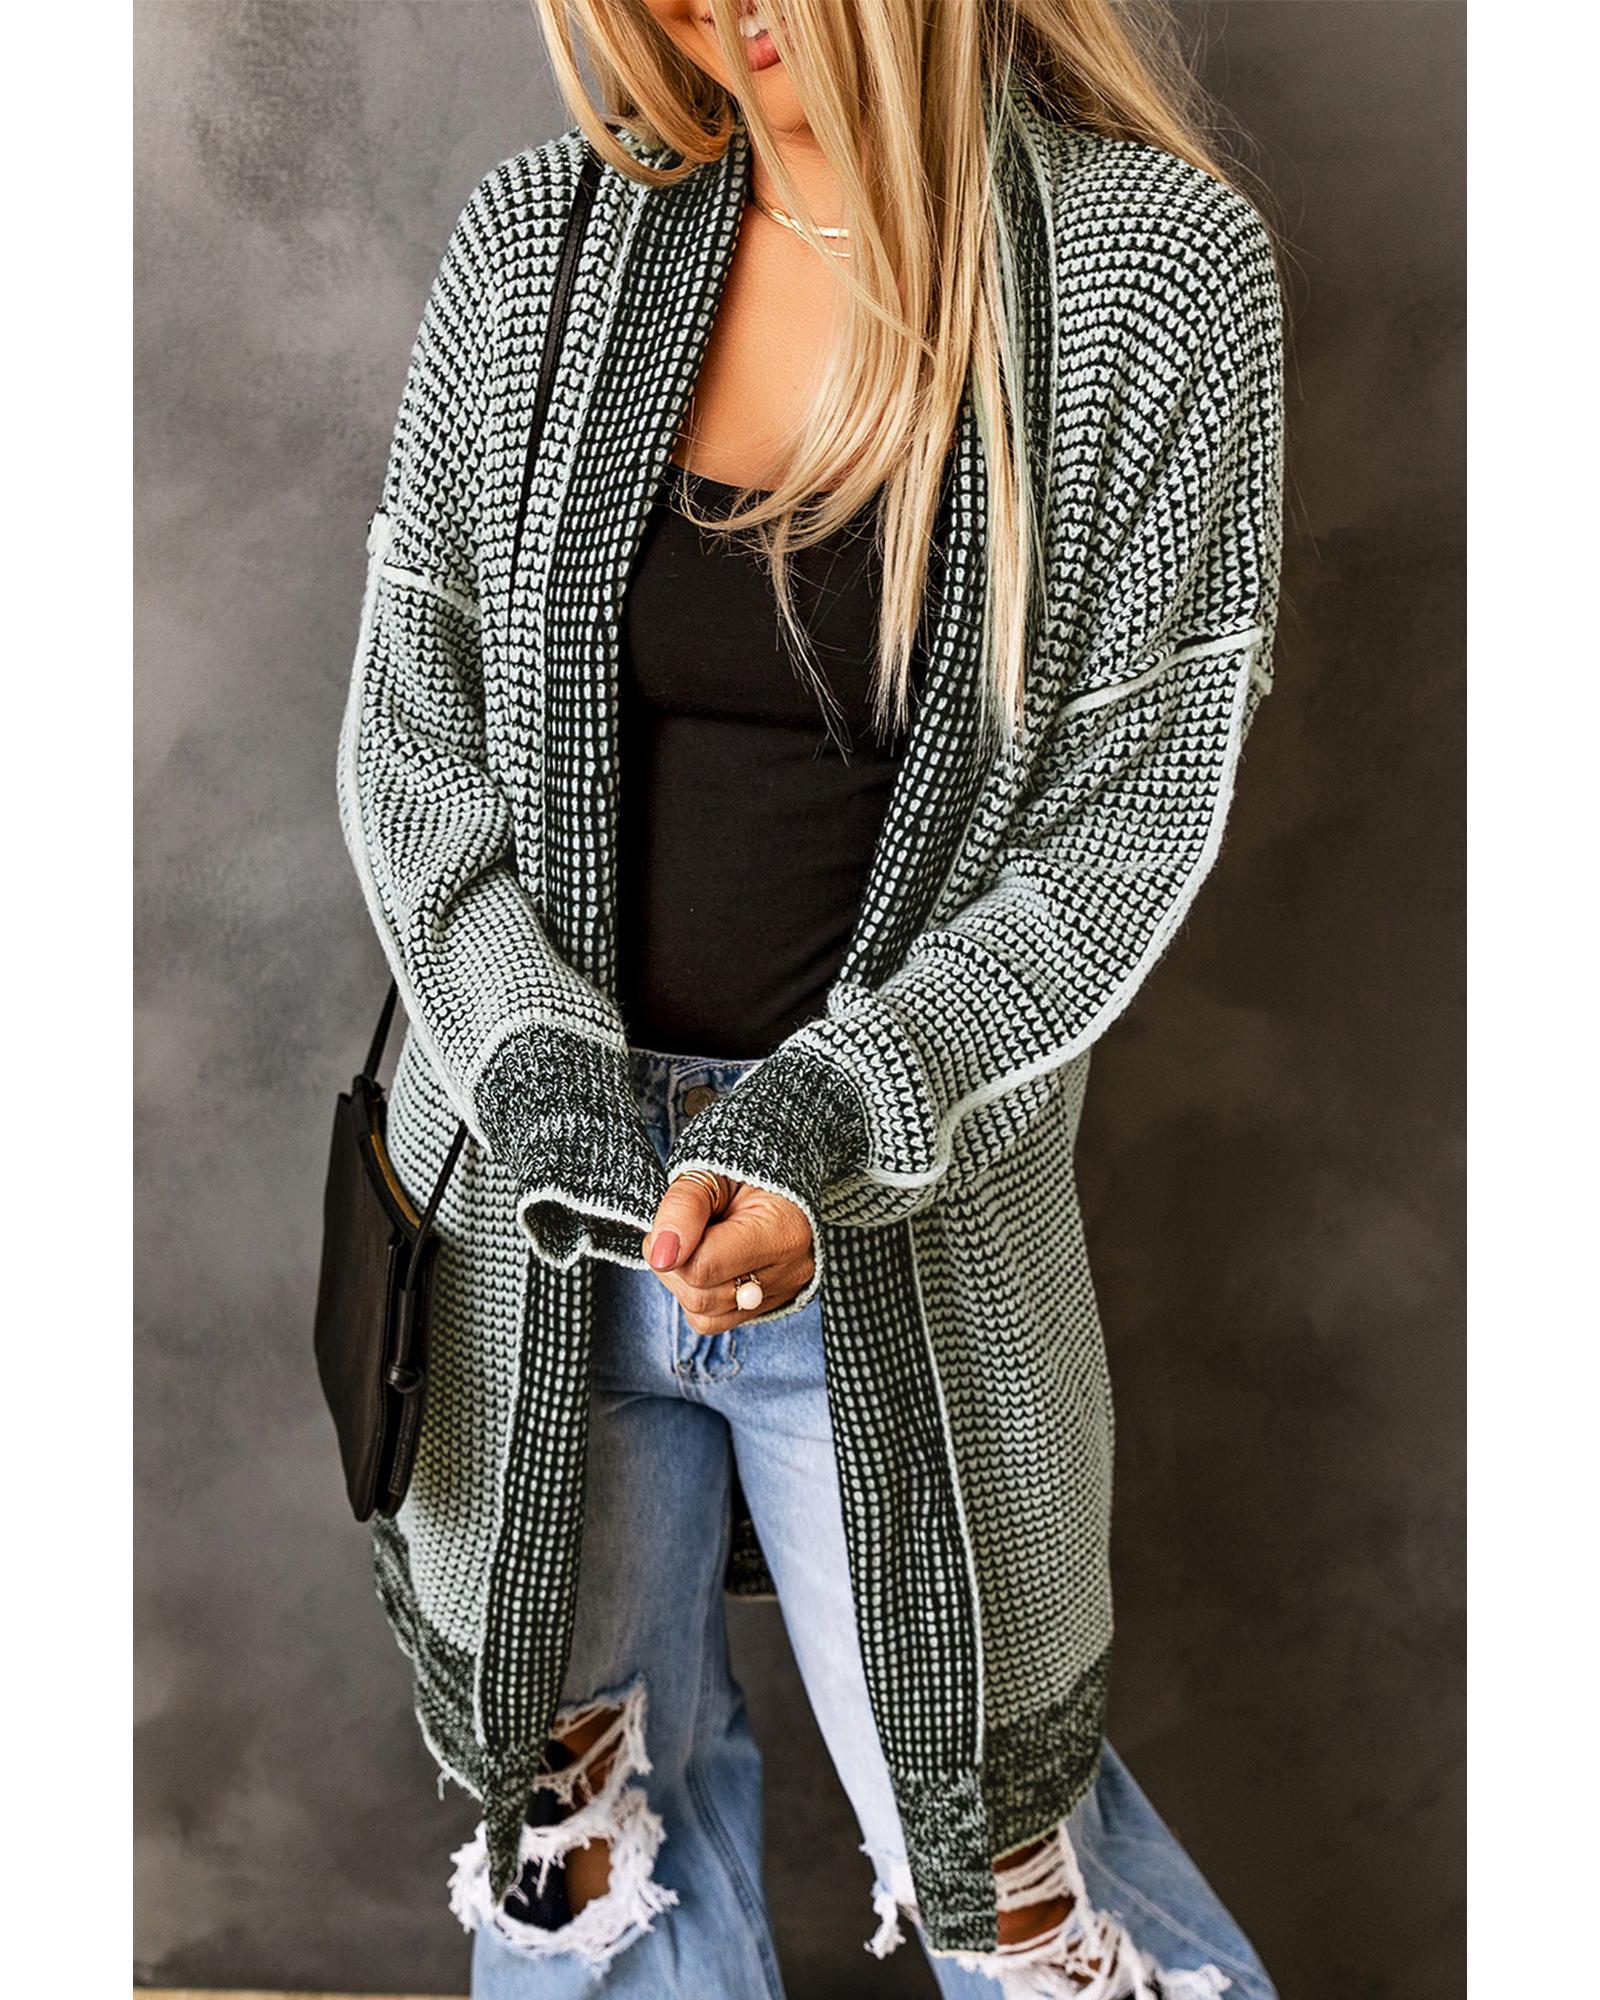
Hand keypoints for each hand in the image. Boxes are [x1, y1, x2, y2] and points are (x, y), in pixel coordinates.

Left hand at [642, 1175, 813, 1333]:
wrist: (768, 1181)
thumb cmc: (738, 1172)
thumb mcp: (709, 1173)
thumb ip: (684, 1208)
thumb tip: (662, 1256)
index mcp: (784, 1232)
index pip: (704, 1266)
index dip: (672, 1246)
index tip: (671, 1221)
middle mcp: (791, 1271)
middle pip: (702, 1297)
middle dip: (677, 1265)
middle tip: (682, 1230)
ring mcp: (782, 1294)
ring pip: (704, 1315)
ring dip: (684, 1282)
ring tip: (696, 1244)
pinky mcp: (767, 1308)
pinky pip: (712, 1322)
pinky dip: (697, 1295)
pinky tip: (705, 1263)